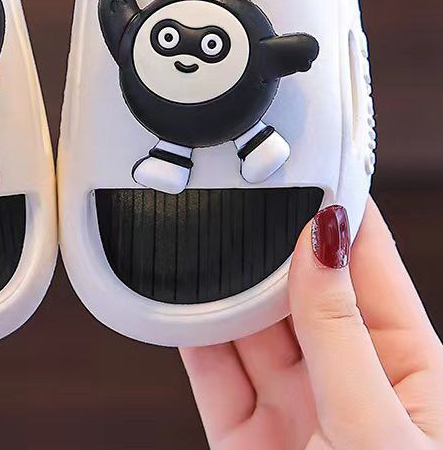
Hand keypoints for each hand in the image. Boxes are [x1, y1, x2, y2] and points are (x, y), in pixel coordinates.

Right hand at [181, 198, 442, 448]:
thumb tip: (320, 239)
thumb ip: (338, 331)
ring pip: (251, 329)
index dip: (342, 217)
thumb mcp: (375, 428)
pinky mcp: (243, 436)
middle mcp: (350, 384)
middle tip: (242, 202)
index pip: (372, 269)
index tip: (310, 167)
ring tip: (204, 249)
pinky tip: (180, 301)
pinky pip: (212, 371)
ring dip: (226, 291)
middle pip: (302, 294)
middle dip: (270, 252)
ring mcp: (295, 409)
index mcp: (410, 372)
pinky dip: (192, 334)